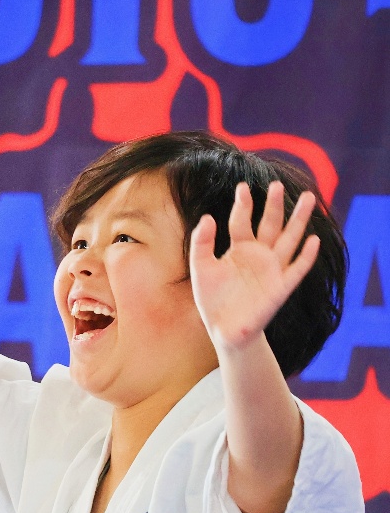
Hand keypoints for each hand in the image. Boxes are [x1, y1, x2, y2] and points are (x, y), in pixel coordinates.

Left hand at [190, 181, 319, 352]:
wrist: (223, 328)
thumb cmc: (212, 298)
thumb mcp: (201, 267)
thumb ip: (202, 243)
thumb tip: (207, 217)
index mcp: (240, 248)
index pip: (242, 222)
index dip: (243, 205)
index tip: (242, 187)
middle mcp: (259, 255)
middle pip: (270, 224)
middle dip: (274, 205)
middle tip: (276, 184)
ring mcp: (272, 269)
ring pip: (289, 239)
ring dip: (298, 220)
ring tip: (307, 198)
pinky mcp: (281, 287)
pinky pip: (297, 269)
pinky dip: (306, 256)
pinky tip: (312, 240)